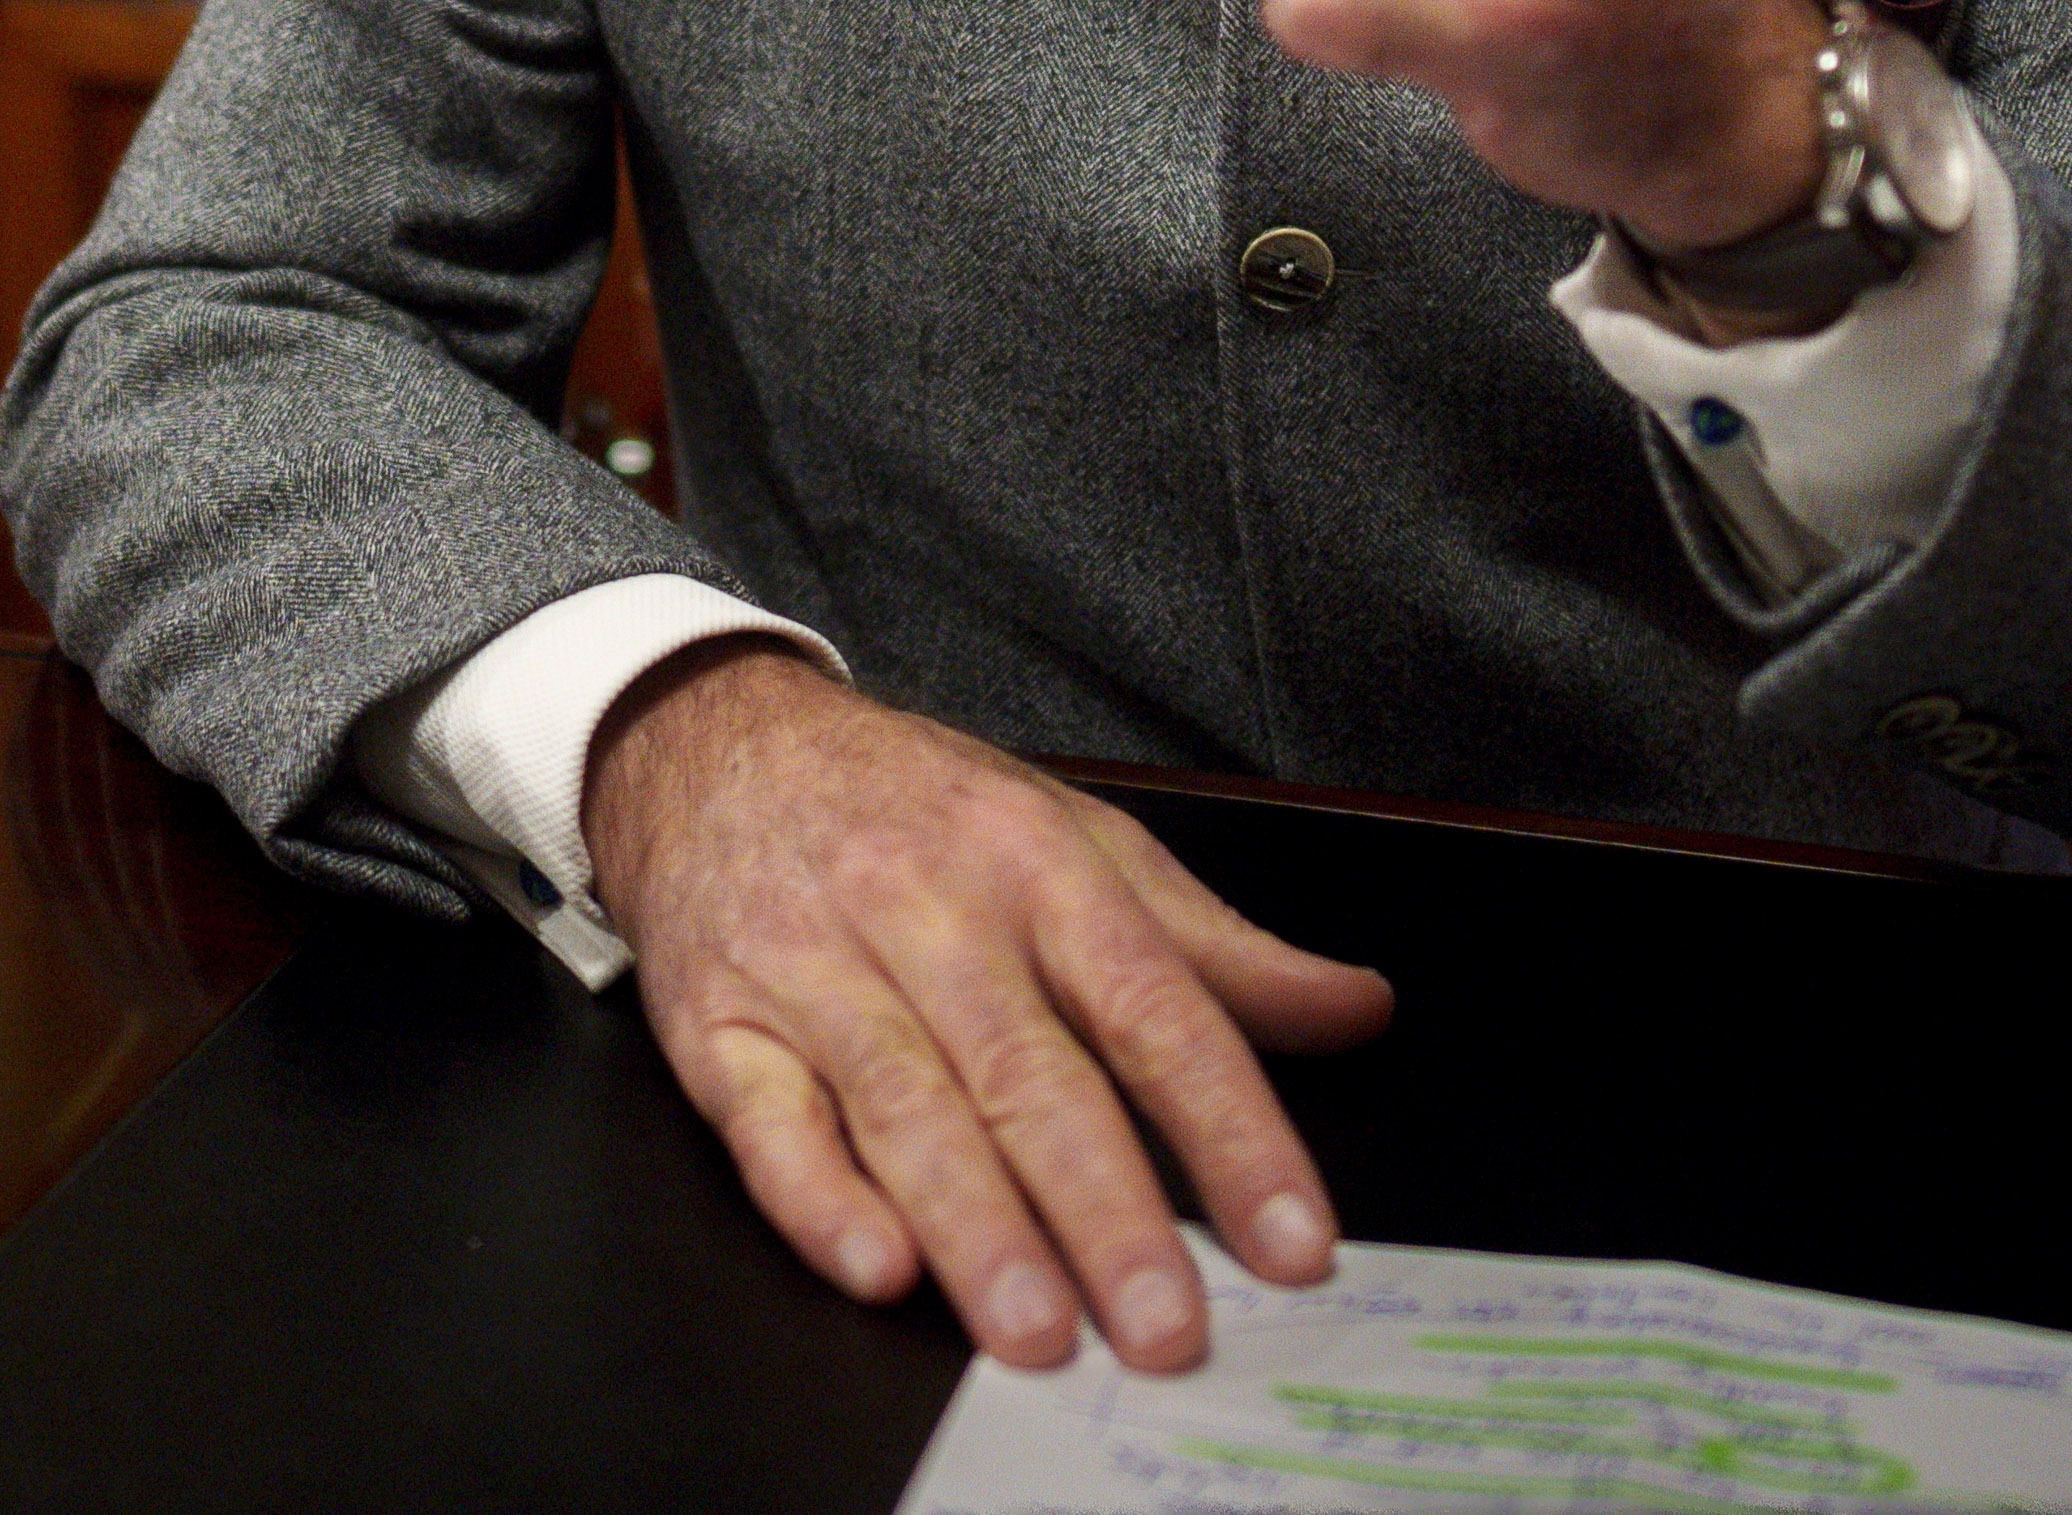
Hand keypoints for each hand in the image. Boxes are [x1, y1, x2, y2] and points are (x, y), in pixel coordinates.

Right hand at [580, 641, 1390, 1372]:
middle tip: (1166, 1324)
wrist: (713, 741)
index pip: (1154, 1008)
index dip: (1231, 1129)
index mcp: (1037, 866)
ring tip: (1039, 1329)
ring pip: (907, 1106)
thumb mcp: (1078, 843)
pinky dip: (819, 1200)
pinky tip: (876, 1264)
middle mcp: (929, 913)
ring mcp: (814, 968)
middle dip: (1104, 1208)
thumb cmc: (915, 809)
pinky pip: (766, 1124)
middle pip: (1030, 1074)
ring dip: (976, 1227)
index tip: (1293, 1238)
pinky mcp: (717, 1026)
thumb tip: (1358, 1011)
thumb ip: (1217, 949)